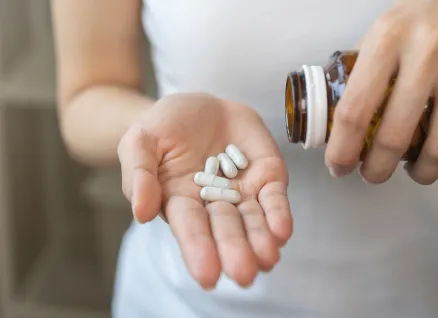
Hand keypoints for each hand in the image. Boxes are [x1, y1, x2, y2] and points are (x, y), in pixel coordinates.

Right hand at [117, 93, 291, 288]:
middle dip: (235, 250)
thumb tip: (141, 213)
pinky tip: (282, 232)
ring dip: (261, 240)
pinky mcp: (266, 176)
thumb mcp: (139, 142)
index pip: (190, 228)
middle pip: (226, 229)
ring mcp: (243, 192)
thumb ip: (139, 174)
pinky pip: (274, 198)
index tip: (208, 275)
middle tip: (244, 274)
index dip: (199, 249)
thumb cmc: (165, 126)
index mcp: (180, 201)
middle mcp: (213, 204)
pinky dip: (279, 214)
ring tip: (267, 259)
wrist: (200, 105)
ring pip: (254, 220)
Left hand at [325, 0, 437, 184]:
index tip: (338, 166)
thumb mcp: (379, 33)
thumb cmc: (418, 16)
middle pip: (394, 136)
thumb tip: (340, 123)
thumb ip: (361, 75)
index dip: (342, 150)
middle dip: (377, 170)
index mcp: (387, 42)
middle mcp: (427, 56)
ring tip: (411, 173)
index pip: (354, 111)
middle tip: (372, 174)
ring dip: (421, 173)